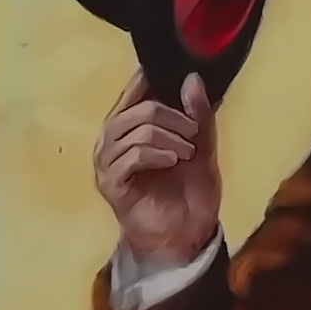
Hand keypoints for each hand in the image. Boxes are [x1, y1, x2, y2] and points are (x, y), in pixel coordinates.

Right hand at [93, 72, 225, 271]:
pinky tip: (172, 162)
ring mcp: (107, 163)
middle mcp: (112, 141)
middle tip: (193, 132)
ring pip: (135, 130)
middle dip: (171, 116)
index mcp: (131, 127)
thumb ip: (198, 113)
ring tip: (188, 152)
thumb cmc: (190, 190)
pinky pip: (131, 156)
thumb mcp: (202, 145)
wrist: (188, 234)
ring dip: (168, 137)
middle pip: (137, 109)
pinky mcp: (111, 184)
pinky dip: (157, 154)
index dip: (151, 80)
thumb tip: (192, 77)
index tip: (176, 75)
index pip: (134, 92)